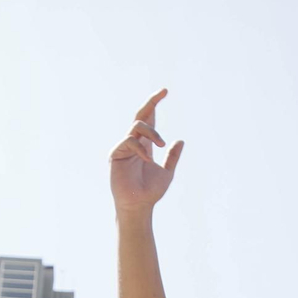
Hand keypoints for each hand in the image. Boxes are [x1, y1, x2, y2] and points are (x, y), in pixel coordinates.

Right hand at [109, 90, 184, 215]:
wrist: (139, 205)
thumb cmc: (150, 192)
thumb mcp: (167, 172)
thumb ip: (172, 157)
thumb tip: (180, 141)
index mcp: (145, 144)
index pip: (149, 119)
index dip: (154, 104)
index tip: (164, 91)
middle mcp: (134, 142)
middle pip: (140, 115)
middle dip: (151, 103)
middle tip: (162, 92)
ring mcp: (124, 147)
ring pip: (137, 126)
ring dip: (152, 131)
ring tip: (161, 144)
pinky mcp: (116, 154)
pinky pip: (129, 141)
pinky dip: (140, 147)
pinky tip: (148, 159)